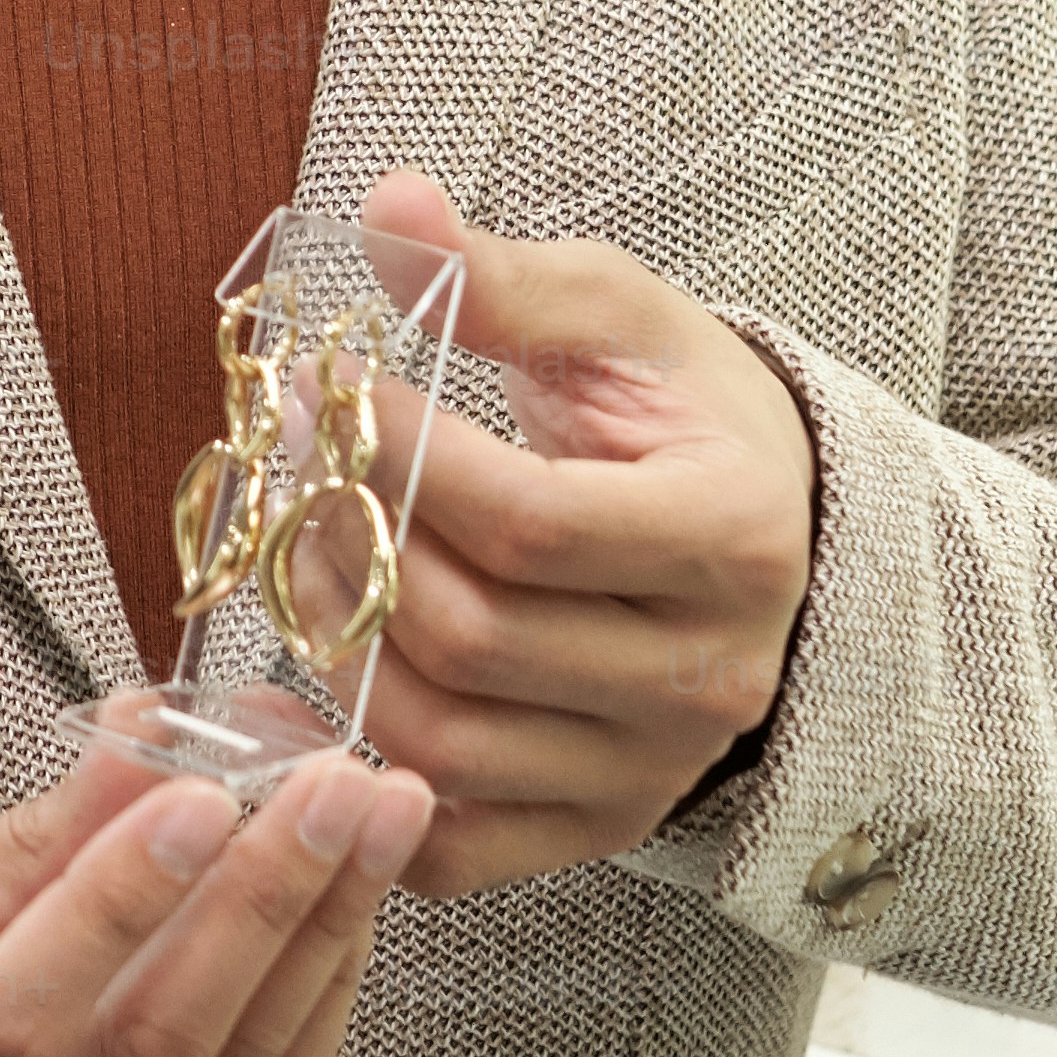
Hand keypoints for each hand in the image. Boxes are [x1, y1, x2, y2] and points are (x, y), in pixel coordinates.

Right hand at [0, 737, 428, 1056]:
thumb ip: (24, 843)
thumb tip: (155, 732)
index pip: (15, 1019)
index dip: (113, 908)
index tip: (201, 792)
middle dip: (266, 905)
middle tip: (343, 787)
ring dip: (318, 945)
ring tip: (379, 825)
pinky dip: (308, 1004)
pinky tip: (345, 909)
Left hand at [312, 173, 816, 897]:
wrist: (765, 527)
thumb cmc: (681, 412)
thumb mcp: (619, 318)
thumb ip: (505, 280)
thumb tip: (389, 209)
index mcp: (730, 537)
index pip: (527, 519)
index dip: (400, 454)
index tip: (330, 382)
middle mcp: (708, 675)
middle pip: (472, 634)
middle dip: (348, 542)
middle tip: (292, 460)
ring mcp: (651, 769)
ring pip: (442, 736)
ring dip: (333, 642)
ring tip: (300, 545)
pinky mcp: (596, 827)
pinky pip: (450, 846)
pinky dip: (358, 780)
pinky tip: (315, 682)